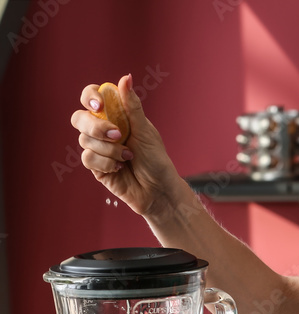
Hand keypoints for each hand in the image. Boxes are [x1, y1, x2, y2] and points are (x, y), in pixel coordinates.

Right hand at [70, 73, 183, 217]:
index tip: (100, 105)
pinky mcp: (94, 166)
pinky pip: (87, 158)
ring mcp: (97, 147)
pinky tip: (120, 168)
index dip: (90, 97)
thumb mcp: (145, 130)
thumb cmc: (156, 159)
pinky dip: (106, 163)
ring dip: (109, 149)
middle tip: (118, 135)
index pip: (92, 97)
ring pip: (85, 139)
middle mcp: (102, 130)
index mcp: (115, 116)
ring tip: (129, 157)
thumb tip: (126, 77)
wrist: (158, 190)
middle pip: (79, 118)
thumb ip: (132, 106)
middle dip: (97, 127)